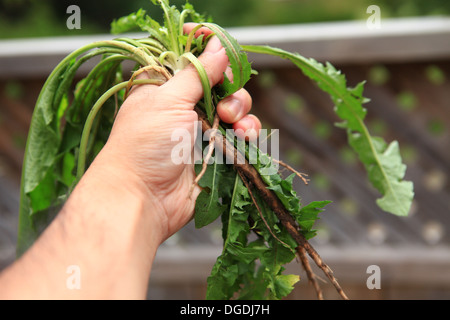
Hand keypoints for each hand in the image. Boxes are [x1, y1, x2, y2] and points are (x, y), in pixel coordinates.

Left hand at [99, 25, 260, 241]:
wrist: (145, 198)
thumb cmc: (145, 145)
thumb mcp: (168, 100)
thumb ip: (198, 73)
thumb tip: (219, 44)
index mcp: (165, 87)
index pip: (192, 58)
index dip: (208, 51)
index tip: (220, 50)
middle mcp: (184, 105)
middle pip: (221, 83)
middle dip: (230, 89)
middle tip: (224, 105)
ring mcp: (201, 129)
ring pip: (235, 108)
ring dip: (241, 111)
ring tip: (232, 123)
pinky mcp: (216, 152)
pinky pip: (241, 135)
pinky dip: (247, 133)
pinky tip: (243, 137)